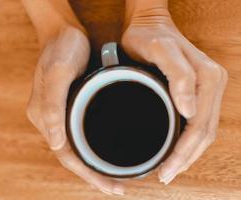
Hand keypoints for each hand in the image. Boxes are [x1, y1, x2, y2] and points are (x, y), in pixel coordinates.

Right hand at [26, 25, 123, 194]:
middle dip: (94, 175)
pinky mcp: (70, 108)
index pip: (66, 155)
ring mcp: (60, 115)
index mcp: (43, 116)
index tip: (110, 187)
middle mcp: (50, 120)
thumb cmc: (62, 49)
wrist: (63, 33)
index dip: (88, 174)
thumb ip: (53, 106)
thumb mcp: (58, 71)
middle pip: (72, 157)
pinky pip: (81, 135)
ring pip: (77, 149)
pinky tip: (107, 153)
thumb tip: (57, 144)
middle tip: (118, 188)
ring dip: (95, 166)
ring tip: (115, 179)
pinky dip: (94, 150)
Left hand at [122, 7, 227, 183]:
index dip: (184, 152)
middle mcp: (212, 86)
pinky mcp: (197, 92)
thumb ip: (179, 75)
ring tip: (170, 170)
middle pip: (204, 133)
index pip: (199, 126)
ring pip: (203, 132)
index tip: (165, 170)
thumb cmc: (150, 37)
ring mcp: (207, 89)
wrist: (149, 25)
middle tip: (165, 176)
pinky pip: (198, 123)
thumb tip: (190, 110)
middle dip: (186, 159)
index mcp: (208, 79)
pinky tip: (176, 151)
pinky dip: (188, 142)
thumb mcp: (160, 50)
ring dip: (189, 154)